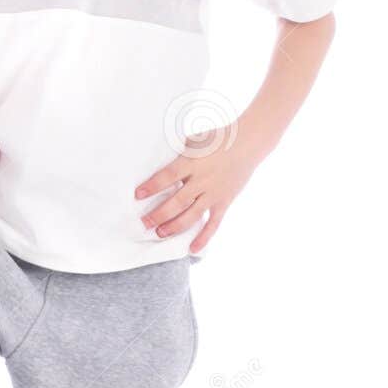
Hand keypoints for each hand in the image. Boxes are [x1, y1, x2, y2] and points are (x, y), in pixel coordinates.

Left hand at [134, 116, 268, 252]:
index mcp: (192, 162)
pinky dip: (204, 237)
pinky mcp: (224, 202)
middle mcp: (202, 180)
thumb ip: (180, 151)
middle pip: (177, 201)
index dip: (152, 186)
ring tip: (159, 233)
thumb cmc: (219, 138)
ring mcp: (214, 193)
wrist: (248, 143)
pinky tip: (192, 249)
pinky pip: (213, 224)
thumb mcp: (196, 139)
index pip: (168, 176)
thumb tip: (161, 158)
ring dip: (174, 226)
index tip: (138, 194)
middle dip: (159, 214)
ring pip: (192, 215)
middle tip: (144, 223)